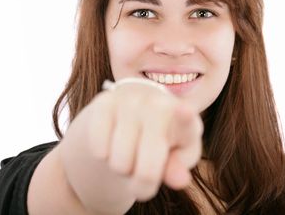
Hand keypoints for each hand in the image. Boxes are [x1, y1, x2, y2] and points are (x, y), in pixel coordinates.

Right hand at [84, 80, 203, 200]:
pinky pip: (98, 149)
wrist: (131, 117)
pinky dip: (102, 156)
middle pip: (147, 170)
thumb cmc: (161, 143)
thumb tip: (180, 181)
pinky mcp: (104, 102)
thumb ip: (178, 170)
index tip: (185, 111)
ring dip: (121, 169)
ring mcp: (131, 101)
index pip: (186, 121)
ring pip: (119, 163)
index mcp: (185, 120)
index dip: (185, 117)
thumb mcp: (176, 159)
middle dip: (142, 183)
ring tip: (129, 153)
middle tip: (145, 172)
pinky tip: (112, 142)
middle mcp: (159, 105)